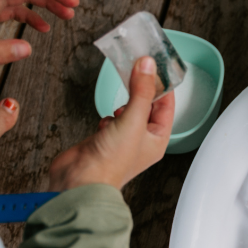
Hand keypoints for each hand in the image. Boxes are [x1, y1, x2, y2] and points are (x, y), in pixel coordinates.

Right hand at [49, 57, 173, 190]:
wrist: (80, 180)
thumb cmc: (110, 163)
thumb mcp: (132, 120)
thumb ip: (141, 92)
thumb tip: (147, 67)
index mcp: (157, 139)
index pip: (167, 107)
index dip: (163, 86)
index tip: (156, 67)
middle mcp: (142, 141)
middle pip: (147, 107)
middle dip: (142, 91)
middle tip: (137, 71)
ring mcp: (123, 140)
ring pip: (128, 113)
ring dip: (124, 105)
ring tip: (122, 102)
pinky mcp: (104, 140)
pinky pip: (111, 121)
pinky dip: (108, 117)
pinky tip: (105, 122)